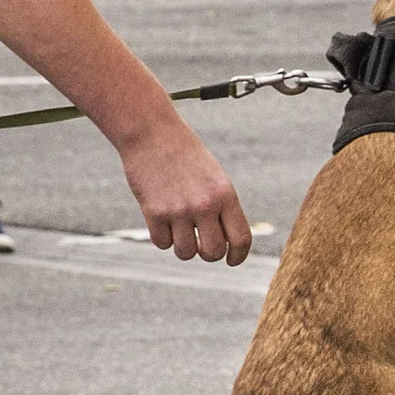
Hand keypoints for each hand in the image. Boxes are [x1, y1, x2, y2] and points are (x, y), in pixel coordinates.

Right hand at [118, 113, 249, 263]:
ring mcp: (178, 210)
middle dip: (207, 253)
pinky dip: (162, 237)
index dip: (238, 255)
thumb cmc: (186, 156)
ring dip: (182, 246)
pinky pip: (162, 243)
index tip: (231, 260)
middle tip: (200, 243)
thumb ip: (223, 208)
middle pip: (213, 253)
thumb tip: (227, 244)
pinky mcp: (154, 212)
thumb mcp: (215, 178)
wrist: (153, 134)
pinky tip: (161, 220)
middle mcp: (204, 205)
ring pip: (185, 253)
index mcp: (226, 195)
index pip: (241, 239)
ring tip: (179, 228)